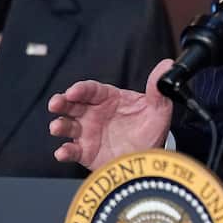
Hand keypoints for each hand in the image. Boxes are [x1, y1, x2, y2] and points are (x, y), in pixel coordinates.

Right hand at [49, 59, 174, 168]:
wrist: (150, 157)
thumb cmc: (151, 129)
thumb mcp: (158, 108)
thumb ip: (157, 89)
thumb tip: (167, 65)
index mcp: (108, 99)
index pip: (91, 90)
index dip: (81, 89)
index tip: (74, 90)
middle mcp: (94, 113)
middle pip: (72, 104)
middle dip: (61, 102)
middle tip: (56, 103)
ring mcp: (88, 133)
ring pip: (67, 125)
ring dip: (59, 125)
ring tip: (57, 127)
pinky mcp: (86, 152)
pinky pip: (72, 151)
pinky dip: (64, 151)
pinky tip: (62, 152)